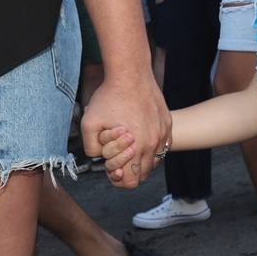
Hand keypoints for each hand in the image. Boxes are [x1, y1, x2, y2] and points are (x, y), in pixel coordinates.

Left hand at [80, 71, 169, 188]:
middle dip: (129, 169)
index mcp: (137, 148)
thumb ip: (91, 149)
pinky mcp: (167, 123)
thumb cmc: (109, 97)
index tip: (111, 167)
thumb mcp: (89, 124)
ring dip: (141, 159)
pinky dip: (151, 146)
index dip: (119, 179)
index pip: (132, 182)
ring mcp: (163, 133)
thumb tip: (100, 158)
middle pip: (143, 174)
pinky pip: (162, 145)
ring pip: (154, 160)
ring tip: (128, 145)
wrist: (130, 73)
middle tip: (117, 156)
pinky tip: (139, 135)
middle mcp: (154, 143)